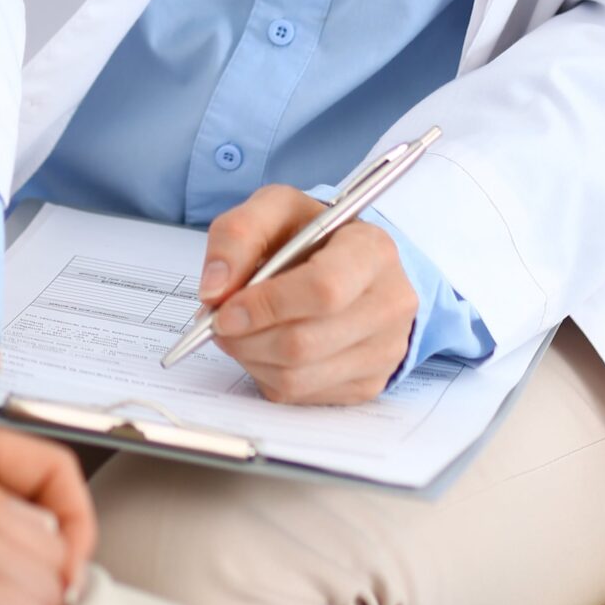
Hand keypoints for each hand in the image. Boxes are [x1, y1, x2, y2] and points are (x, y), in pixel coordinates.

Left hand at [197, 186, 417, 403]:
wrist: (349, 265)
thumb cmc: (310, 235)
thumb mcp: (273, 209)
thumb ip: (237, 235)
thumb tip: (214, 290)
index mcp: (372, 250)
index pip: (323, 289)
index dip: (266, 305)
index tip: (225, 309)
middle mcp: (390, 302)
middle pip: (305, 341)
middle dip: (247, 337)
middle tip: (219, 323)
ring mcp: (384, 349)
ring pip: (299, 376)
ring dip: (251, 357)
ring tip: (238, 332)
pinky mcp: (368, 383)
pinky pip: (302, 395)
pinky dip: (267, 374)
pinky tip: (264, 347)